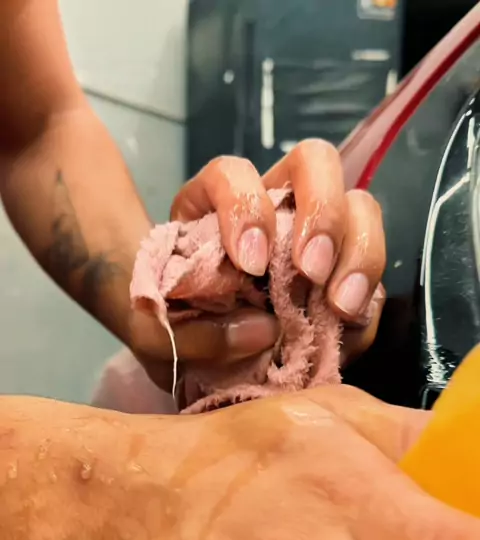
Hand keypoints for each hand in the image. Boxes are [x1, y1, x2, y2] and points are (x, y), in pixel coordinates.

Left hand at [130, 141, 385, 385]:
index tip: (249, 264)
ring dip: (359, 251)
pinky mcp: (345, 275)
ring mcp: (317, 236)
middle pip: (315, 162)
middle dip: (321, 212)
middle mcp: (273, 206)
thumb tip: (263, 329)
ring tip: (340, 306)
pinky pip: (375, 270)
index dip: (246, 206)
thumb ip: (194, 333)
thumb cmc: (174, 333)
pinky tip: (350, 325)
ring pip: (360, 206)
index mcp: (215, 207)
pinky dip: (369, 296)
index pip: (232, 174)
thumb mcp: (162, 335)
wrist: (202, 361)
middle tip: (310, 271)